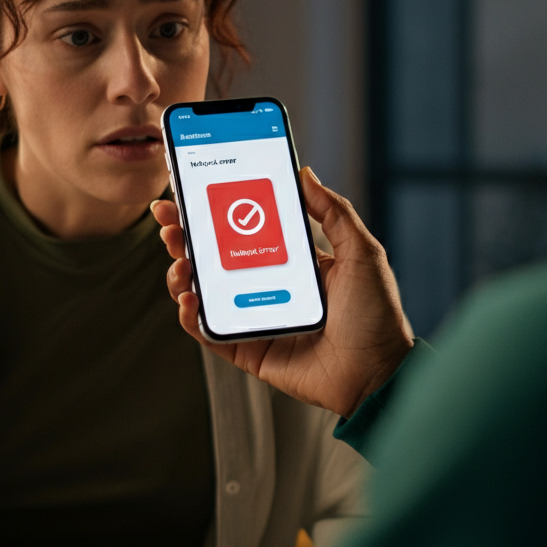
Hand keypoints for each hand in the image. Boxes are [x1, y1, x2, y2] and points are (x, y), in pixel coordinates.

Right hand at [152, 167, 414, 416]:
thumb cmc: (377, 314)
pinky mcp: (248, 350)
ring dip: (183, 272)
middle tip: (169, 217)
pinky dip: (191, 316)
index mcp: (293, 261)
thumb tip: (305, 174)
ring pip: (205, 291)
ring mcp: (256, 318)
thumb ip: (334, 213)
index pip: (246, 228)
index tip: (193, 188)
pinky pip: (210, 332)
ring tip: (180, 259)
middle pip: (216, 256)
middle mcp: (269, 287)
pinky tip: (189, 298)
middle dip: (187, 234)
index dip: (217, 209)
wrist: (378, 373)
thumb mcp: (361, 253)